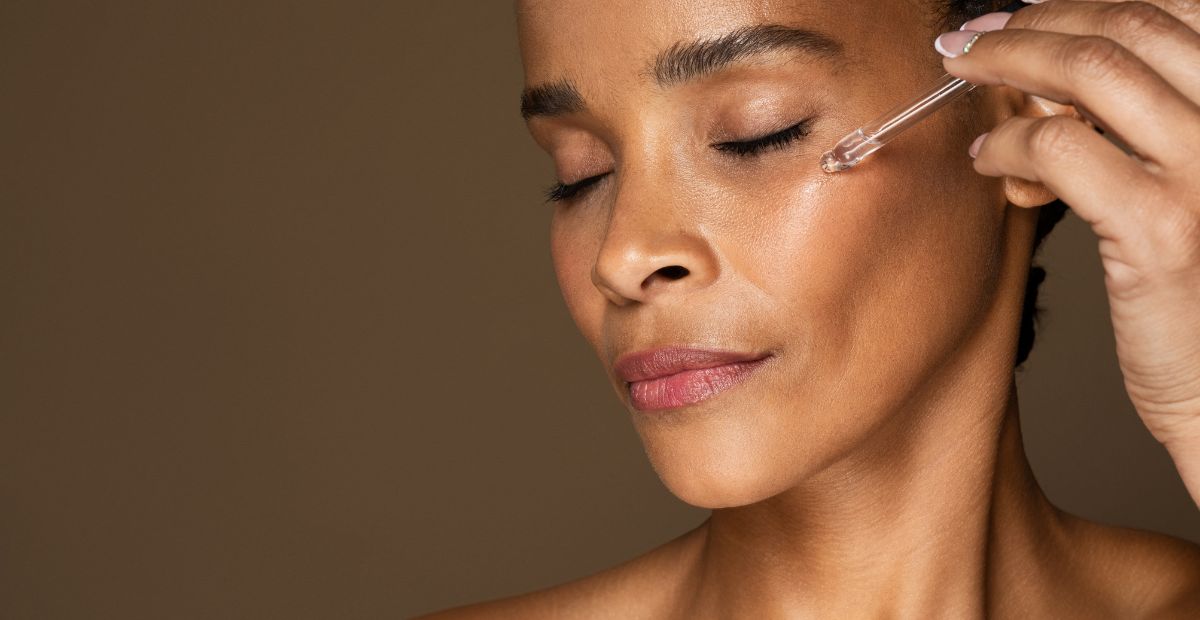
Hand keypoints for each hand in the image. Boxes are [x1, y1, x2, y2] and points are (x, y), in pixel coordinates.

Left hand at [933, 0, 1199, 504]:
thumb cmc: (1197, 286)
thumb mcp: (1184, 183)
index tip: (1023, 14)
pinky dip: (1011, 143)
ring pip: (1092, 73)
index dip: (1085, 5)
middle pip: (1128, 28)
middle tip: (974, 39)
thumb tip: (1054, 86)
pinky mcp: (1161, 225)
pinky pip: (1062, 149)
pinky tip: (988, 159)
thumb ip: (1140, 127)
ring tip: (965, 76)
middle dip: (1035, 24)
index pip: (1170, 12)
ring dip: (1011, 65)